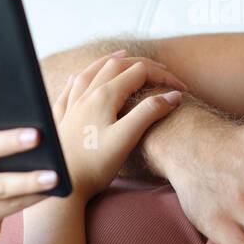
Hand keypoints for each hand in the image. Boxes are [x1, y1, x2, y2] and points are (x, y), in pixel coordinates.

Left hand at [55, 50, 185, 200]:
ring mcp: (72, 105)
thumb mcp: (127, 138)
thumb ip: (149, 112)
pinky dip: (80, 77)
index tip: (182, 90)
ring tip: (123, 56)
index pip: (139, 72)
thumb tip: (173, 95)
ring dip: (111, 61)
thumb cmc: (94, 165)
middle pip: (116, 66)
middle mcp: (86, 94)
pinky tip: (77, 78)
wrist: (62, 187)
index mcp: (104, 96)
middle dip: (142, 64)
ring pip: (91, 72)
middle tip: (163, 71)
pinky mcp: (61, 119)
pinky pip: (70, 89)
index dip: (163, 76)